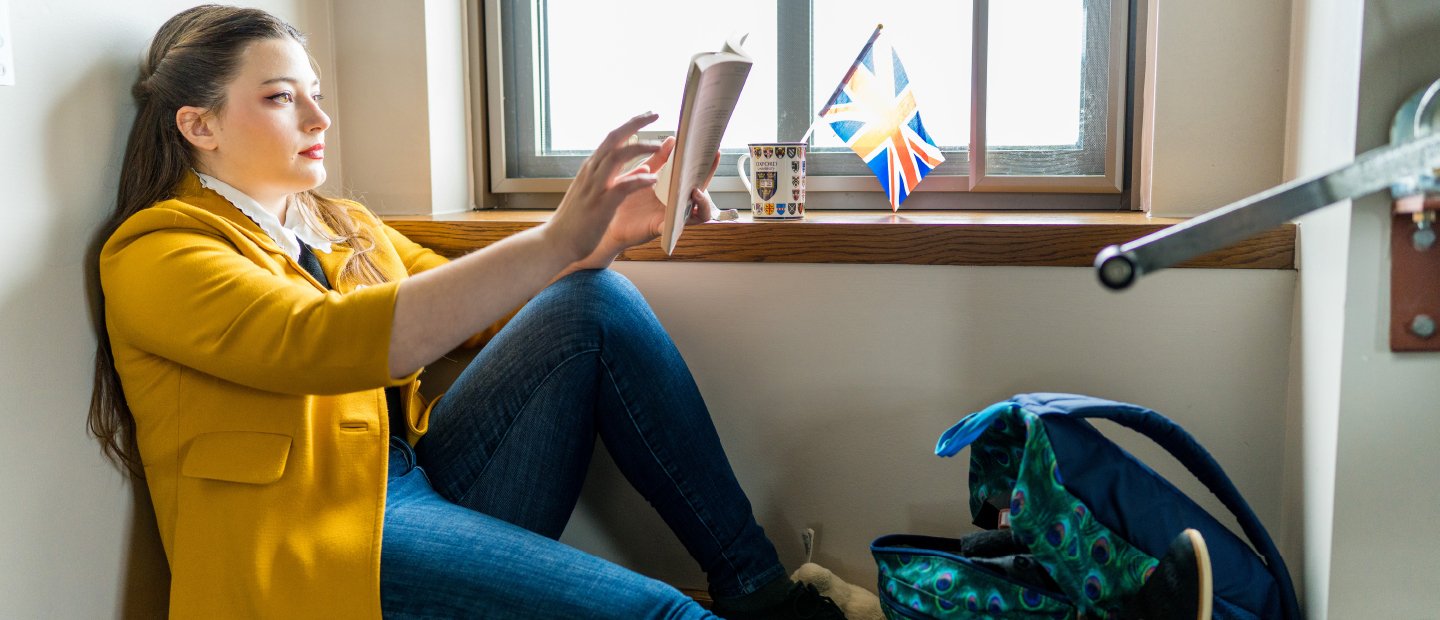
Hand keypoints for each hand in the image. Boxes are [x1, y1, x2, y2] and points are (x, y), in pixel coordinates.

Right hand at [543, 112, 663, 261]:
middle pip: (614, 138)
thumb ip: (621, 179)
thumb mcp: (598, 194)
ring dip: (640, 148)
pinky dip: (638, 180)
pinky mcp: (600, 205)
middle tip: (655, 113)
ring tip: (659, 146)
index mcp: (591, 168)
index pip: (612, 138)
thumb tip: (644, 169)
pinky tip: (652, 179)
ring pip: (617, 156)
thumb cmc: (577, 220)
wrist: (556, 242)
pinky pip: (622, 187)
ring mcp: (595, 187)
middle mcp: (592, 172)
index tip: (648, 115)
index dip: (631, 125)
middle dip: (635, 123)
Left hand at [575, 138, 721, 267]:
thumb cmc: (624, 201)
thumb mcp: (641, 176)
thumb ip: (657, 161)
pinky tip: (689, 200)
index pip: (692, 174)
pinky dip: (691, 214)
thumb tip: (671, 141)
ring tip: (696, 188)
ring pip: (702, 210)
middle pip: (703, 189)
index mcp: (671, 190)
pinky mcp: (664, 226)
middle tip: (713, 158)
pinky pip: (684, 224)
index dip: (705, 163)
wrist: (605, 223)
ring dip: (705, 199)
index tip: (711, 148)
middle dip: (711, 174)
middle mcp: (675, 202)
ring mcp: (673, 215)